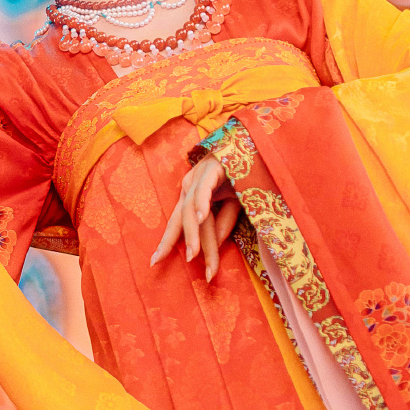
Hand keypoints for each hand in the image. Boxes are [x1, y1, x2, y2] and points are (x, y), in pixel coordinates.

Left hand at [150, 155, 241, 278]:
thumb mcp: (235, 204)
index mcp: (191, 194)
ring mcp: (199, 175)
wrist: (255, 143)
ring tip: (195, 255)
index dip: (167, 243)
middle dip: (181, 244)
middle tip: (186, 266)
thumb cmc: (244, 173)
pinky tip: (201, 217)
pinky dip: (202, 203)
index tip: (154, 263)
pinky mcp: (212, 167)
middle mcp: (190, 184)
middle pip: (182, 220)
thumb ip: (223, 223)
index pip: (177, 223)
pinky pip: (204, 188)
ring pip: (191, 209)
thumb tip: (213, 246)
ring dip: (195, 234)